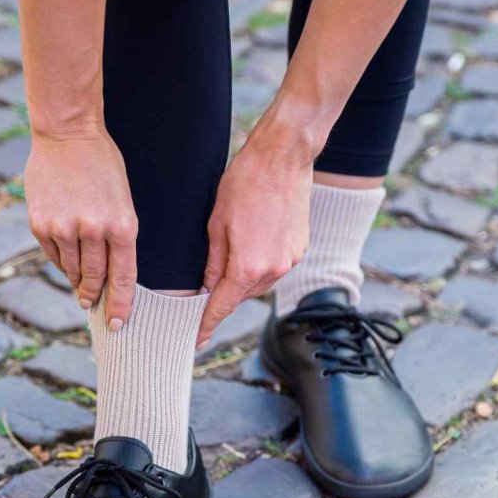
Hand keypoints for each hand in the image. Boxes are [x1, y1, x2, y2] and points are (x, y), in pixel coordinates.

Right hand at [25, 126, 138, 327]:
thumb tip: (109, 274)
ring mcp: (64, 229)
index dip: (120, 305)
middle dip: (95, 296)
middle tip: (92, 306)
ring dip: (78, 280)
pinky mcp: (41, 224)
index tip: (117, 324)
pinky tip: (66, 257)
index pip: (124, 278)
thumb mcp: (124, 201)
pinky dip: (62, 261)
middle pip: (96, 279)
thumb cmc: (103, 166)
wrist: (68, 134)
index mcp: (123, 225)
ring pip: (73, 270)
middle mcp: (94, 230)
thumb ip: (118, 236)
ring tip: (81, 284)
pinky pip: (54, 255)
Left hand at [197, 119, 314, 347]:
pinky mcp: (300, 249)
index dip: (206, 325)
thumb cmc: (245, 182)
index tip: (196, 341)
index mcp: (247, 267)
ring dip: (243, 278)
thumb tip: (207, 288)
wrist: (284, 156)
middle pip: (241, 295)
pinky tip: (252, 242)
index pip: (221, 307)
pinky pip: (275, 267)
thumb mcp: (216, 223)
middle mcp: (273, 270)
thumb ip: (213, 262)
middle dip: (224, 294)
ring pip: (259, 283)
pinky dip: (260, 264)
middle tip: (205, 288)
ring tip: (232, 252)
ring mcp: (290, 260)